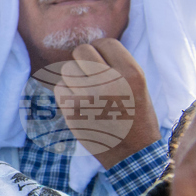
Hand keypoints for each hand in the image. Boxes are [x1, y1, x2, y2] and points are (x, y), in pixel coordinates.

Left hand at [53, 39, 160, 169]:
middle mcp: (110, 80)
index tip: (102, 63)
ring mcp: (89, 95)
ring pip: (67, 69)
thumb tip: (90, 47)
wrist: (131, 152)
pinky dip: (65, 94)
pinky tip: (79, 104)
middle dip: (83, 61)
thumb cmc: (135, 115)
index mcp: (131, 72)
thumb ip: (117, 65)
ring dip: (73, 78)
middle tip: (90, 76)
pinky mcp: (72, 109)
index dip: (101, 51)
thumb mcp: (137, 84)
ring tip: (86, 92)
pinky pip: (59, 88)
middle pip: (82, 50)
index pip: (105, 42)